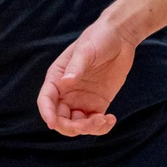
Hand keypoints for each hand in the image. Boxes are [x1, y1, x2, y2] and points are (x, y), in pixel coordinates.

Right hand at [38, 18, 137, 136]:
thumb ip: (76, 66)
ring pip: (77, 125)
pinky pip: (94, 123)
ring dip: (88, 129)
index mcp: (57, 78)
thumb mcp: (86, 50)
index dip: (47, 113)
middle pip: (60, 118)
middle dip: (71, 126)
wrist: (120, 37)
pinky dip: (100, 127)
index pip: (46, 100)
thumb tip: (66, 82)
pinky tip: (111, 120)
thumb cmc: (99, 38)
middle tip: (90, 122)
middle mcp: (66, 93)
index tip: (52, 123)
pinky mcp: (97, 104)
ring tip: (104, 119)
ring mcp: (81, 100)